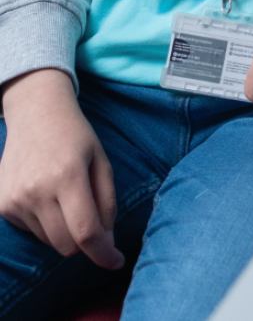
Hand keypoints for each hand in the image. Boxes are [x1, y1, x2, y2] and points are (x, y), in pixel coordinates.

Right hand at [0, 69, 123, 270]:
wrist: (36, 114)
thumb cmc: (76, 136)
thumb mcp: (101, 160)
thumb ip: (107, 201)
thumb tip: (107, 239)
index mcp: (67, 176)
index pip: (86, 232)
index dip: (103, 253)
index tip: (116, 261)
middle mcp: (37, 191)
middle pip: (66, 245)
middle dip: (86, 241)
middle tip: (94, 220)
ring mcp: (15, 200)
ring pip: (49, 241)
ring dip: (65, 230)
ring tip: (67, 196)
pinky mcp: (1, 206)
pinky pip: (32, 231)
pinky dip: (46, 223)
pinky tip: (48, 195)